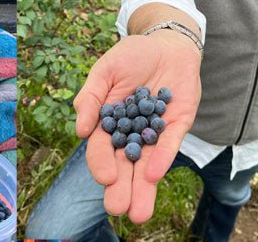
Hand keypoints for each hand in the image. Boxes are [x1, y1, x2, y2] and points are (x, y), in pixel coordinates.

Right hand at [73, 30, 201, 223]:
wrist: (166, 42)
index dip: (101, 163)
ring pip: (147, 164)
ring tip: (139, 213)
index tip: (104, 177)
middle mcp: (131, 132)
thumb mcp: (104, 71)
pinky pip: (168, 144)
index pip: (102, 148)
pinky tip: (154, 175)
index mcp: (109, 122)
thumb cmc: (131, 56)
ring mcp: (154, 130)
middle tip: (118, 209)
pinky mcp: (177, 125)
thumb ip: (90, 99)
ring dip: (143, 188)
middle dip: (121, 188)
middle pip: (124, 164)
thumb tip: (80, 131)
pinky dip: (161, 159)